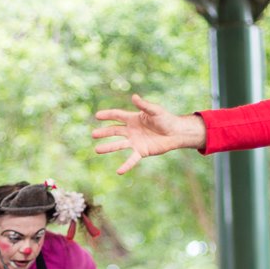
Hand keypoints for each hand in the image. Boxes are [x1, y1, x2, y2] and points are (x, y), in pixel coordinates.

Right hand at [92, 94, 206, 174]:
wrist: (176, 133)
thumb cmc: (166, 119)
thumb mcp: (155, 110)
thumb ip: (144, 105)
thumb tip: (134, 97)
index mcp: (133, 119)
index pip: (117, 116)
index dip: (107, 115)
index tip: (97, 116)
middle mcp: (132, 130)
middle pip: (115, 131)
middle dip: (104, 132)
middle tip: (93, 134)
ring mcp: (135, 142)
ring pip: (119, 145)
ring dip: (108, 148)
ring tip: (97, 150)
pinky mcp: (141, 151)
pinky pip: (131, 159)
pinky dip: (126, 165)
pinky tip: (119, 171)